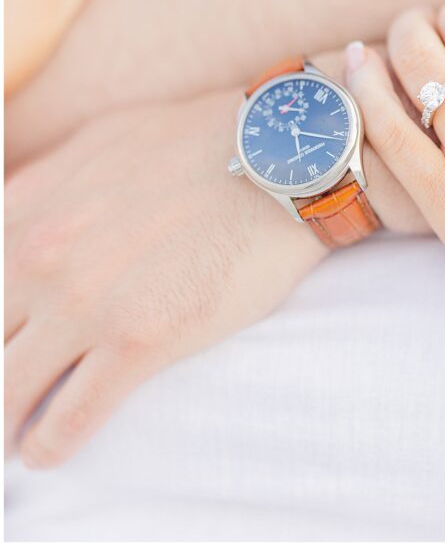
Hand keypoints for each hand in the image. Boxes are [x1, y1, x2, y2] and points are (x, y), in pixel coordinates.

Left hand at [5, 53, 422, 468]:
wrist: (276, 155)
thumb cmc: (195, 139)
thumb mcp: (100, 140)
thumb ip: (42, 184)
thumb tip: (12, 211)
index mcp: (27, 212)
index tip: (8, 332)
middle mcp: (39, 260)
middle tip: (12, 382)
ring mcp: (85, 304)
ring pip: (7, 392)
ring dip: (6, 418)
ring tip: (15, 431)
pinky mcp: (139, 340)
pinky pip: (69, 420)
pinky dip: (48, 444)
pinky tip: (48, 446)